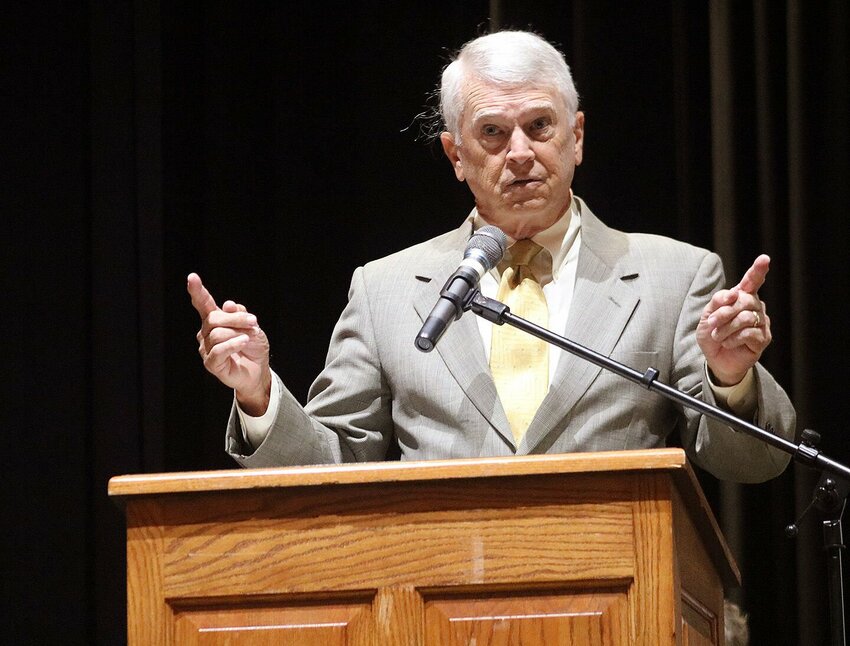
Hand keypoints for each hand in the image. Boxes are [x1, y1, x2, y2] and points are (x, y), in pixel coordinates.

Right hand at [187, 273, 270, 414]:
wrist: (259, 369)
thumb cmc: (253, 346)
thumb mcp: (251, 326)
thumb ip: (239, 314)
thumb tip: (227, 304)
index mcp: (215, 320)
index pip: (203, 304)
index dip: (197, 291)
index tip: (192, 277)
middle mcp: (207, 333)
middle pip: (214, 318)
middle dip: (236, 318)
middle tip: (253, 322)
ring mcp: (207, 348)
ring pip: (217, 333)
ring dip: (237, 333)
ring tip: (250, 337)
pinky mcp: (211, 363)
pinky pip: (219, 350)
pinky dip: (233, 344)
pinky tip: (243, 343)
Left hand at [697, 255, 772, 385]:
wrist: (716, 359)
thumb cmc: (712, 335)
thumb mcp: (707, 316)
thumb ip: (717, 302)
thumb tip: (734, 293)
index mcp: (741, 297)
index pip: (751, 281)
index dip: (757, 270)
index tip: (764, 259)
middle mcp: (754, 306)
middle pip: (743, 300)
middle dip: (723, 313)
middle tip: (711, 324)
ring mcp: (761, 322)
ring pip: (745, 317)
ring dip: (725, 328)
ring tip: (718, 336)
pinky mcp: (763, 338)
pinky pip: (749, 333)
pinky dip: (733, 339)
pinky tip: (728, 343)